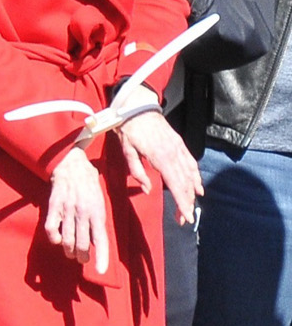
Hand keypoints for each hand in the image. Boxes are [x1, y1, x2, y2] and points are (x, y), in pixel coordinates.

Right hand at [45, 147, 109, 274]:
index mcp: (97, 211)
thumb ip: (98, 219)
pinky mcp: (54, 207)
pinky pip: (52, 230)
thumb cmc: (88, 181)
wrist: (70, 163)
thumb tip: (97, 239)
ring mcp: (67, 210)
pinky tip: (58, 240)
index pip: (101, 239)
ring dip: (69, 250)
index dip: (102, 257)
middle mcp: (83, 213)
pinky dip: (55, 238)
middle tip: (82, 259)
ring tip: (71, 252)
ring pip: (68, 240)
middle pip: (82, 245)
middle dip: (82, 256)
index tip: (101, 271)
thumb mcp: (100, 199)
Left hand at [118, 92, 202, 222]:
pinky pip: (191, 163)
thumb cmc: (129, 129)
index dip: (182, 202)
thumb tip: (148, 190)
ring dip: (192, 192)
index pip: (176, 185)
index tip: (186, 217)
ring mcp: (179, 148)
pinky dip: (196, 176)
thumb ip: (137, 172)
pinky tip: (198, 186)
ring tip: (192, 206)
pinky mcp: (180, 144)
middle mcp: (174, 153)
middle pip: (185, 183)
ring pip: (190, 174)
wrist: (137, 106)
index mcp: (161, 157)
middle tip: (185, 219)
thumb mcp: (127, 151)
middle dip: (187, 203)